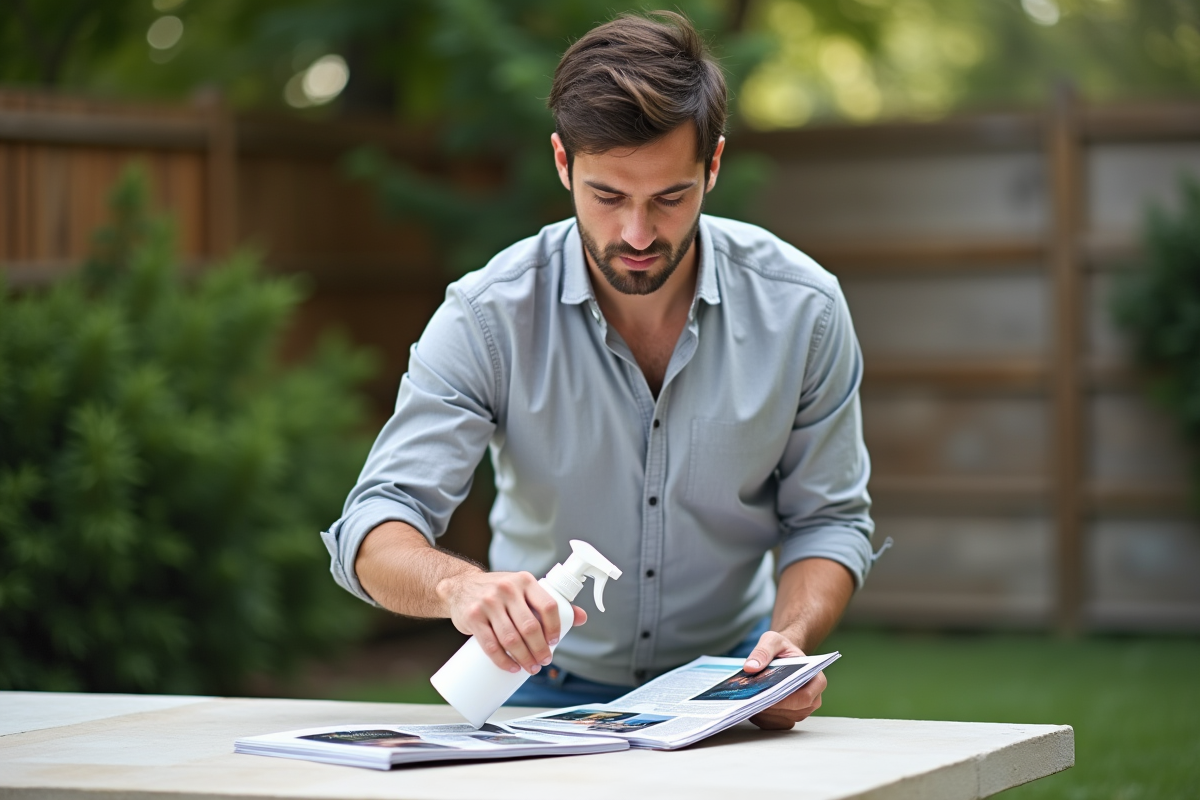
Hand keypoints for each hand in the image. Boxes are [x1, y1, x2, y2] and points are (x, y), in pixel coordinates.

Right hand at [436, 571, 586, 674]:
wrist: (460, 586)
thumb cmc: (499, 592)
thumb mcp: (523, 590)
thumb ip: (548, 603)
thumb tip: (581, 617)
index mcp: (525, 581)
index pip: (548, 605)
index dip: (555, 628)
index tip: (554, 643)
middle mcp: (507, 589)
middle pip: (530, 626)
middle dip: (540, 650)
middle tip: (543, 661)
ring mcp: (488, 602)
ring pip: (511, 638)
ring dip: (524, 658)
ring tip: (530, 667)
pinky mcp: (472, 617)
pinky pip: (490, 644)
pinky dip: (503, 660)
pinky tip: (511, 667)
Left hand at [741, 630, 825, 729]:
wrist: (782, 656)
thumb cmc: (781, 649)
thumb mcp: (772, 641)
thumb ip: (763, 651)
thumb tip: (751, 667)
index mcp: (816, 680)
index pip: (805, 697)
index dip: (785, 700)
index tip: (765, 695)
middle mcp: (813, 699)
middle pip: (793, 712)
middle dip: (771, 707)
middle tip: (751, 698)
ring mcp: (801, 711)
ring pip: (783, 720)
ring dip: (765, 714)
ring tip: (749, 701)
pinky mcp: (788, 717)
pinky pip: (775, 725)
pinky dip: (762, 719)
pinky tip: (751, 707)